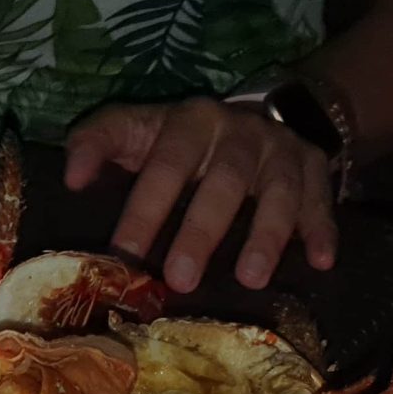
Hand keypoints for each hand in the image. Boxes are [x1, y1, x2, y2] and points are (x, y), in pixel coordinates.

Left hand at [65, 97, 339, 292]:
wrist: (262, 112)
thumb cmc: (185, 141)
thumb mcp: (140, 129)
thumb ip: (100, 142)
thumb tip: (71, 177)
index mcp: (189, 122)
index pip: (164, 165)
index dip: (145, 210)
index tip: (125, 255)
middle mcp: (238, 131)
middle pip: (223, 180)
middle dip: (202, 230)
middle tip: (182, 280)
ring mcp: (280, 149)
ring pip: (277, 190)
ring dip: (266, 235)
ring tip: (251, 279)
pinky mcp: (315, 167)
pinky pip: (321, 198)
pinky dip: (321, 228)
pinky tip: (321, 261)